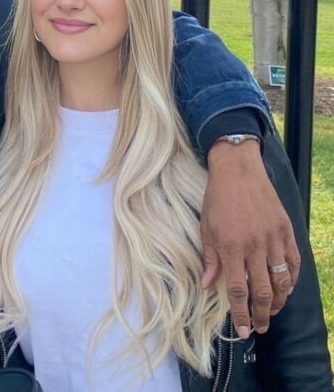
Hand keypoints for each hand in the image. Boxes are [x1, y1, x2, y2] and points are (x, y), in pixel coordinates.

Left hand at [201, 140, 299, 338]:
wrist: (239, 170)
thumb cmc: (217, 198)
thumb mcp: (206, 227)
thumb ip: (209, 258)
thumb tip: (208, 285)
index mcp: (231, 246)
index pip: (237, 290)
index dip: (240, 314)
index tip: (242, 331)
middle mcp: (254, 246)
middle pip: (262, 292)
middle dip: (261, 315)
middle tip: (260, 328)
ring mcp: (273, 239)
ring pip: (281, 281)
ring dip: (277, 301)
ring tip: (270, 311)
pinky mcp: (286, 231)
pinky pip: (294, 263)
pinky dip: (291, 280)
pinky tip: (285, 289)